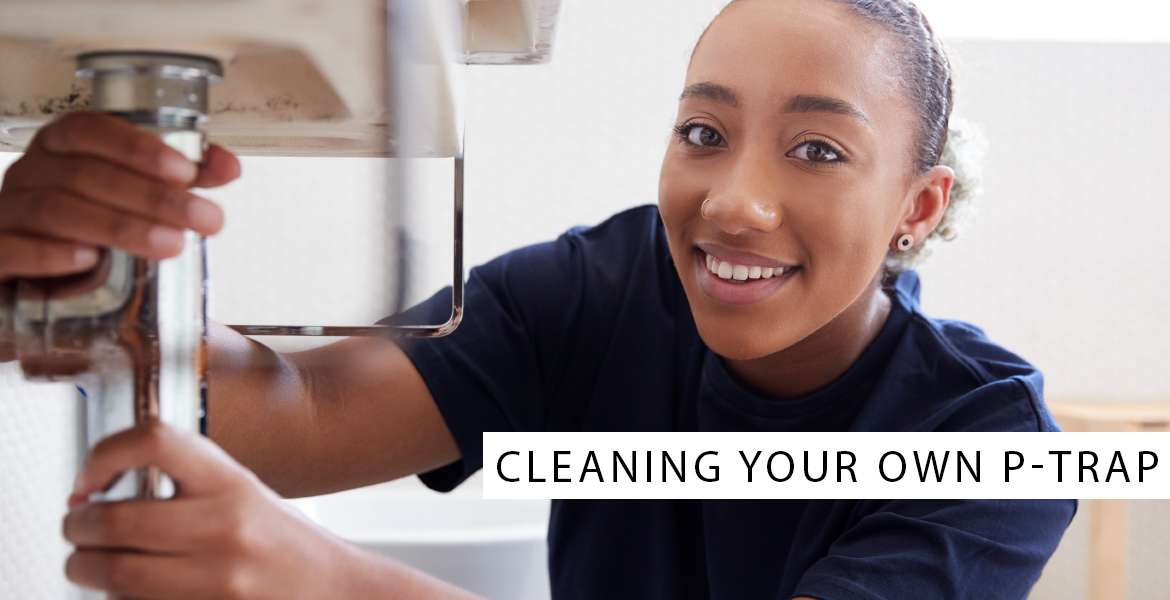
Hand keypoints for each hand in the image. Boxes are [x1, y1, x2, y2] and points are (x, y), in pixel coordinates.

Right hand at [0, 111, 240, 282]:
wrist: (42, 287)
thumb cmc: (91, 231)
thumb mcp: (138, 202)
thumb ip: (181, 181)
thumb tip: (228, 166)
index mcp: (60, 150)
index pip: (89, 129)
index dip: (137, 147)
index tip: (187, 172)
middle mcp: (28, 175)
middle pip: (84, 173)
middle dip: (151, 196)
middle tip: (203, 219)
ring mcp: (6, 214)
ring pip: (54, 209)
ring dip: (118, 226)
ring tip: (170, 245)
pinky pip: (8, 248)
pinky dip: (48, 253)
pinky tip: (88, 261)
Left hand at [62, 423, 357, 598]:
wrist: (332, 590)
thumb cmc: (284, 544)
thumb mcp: (243, 494)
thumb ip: (186, 484)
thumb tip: (99, 490)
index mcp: (232, 483)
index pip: (155, 442)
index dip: (104, 454)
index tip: (89, 478)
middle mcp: (224, 528)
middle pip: (114, 519)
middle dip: (77, 526)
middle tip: (76, 527)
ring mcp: (216, 579)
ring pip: (113, 573)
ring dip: (85, 568)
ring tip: (90, 563)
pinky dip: (117, 599)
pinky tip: (127, 591)